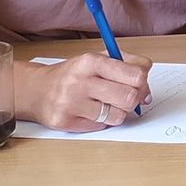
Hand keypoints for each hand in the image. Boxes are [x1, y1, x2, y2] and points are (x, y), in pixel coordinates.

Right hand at [19, 52, 152, 132]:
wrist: (36, 90)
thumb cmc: (74, 74)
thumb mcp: (100, 59)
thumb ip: (129, 66)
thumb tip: (148, 92)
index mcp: (91, 62)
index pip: (136, 76)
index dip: (144, 83)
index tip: (141, 86)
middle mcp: (79, 82)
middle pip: (129, 98)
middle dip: (135, 100)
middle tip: (128, 98)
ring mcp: (71, 104)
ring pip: (118, 116)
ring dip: (119, 112)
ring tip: (107, 104)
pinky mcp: (65, 123)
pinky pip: (102, 127)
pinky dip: (103, 121)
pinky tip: (91, 112)